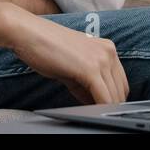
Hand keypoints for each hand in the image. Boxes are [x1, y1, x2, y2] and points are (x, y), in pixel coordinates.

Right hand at [6, 12, 129, 104]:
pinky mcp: (90, 69)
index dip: (113, 99)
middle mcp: (108, 52)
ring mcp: (101, 59)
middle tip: (96, 115)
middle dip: (110, 106)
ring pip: (114, 96)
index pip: (120, 82)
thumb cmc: (45, 48)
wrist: (28, 33)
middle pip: (121, 91)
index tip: (102, 109)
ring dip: (105, 109)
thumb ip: (85, 84)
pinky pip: (103, 98)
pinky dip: (100, 109)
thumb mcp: (72, 67)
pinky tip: (91, 114)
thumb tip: (93, 103)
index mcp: (107, 48)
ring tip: (91, 115)